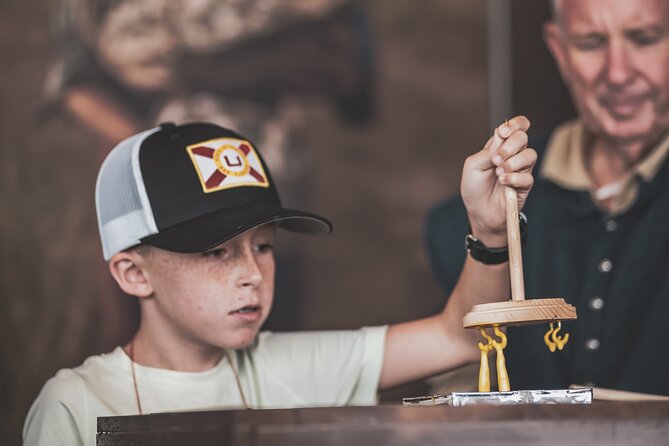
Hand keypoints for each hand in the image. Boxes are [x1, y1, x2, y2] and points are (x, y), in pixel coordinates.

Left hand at [460, 116, 536, 246]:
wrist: (479, 212)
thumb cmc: (474, 188)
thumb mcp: (472, 166)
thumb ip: (487, 150)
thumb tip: (501, 135)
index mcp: (499, 146)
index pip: (516, 127)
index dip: (515, 124)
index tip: (503, 132)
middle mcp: (513, 155)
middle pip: (523, 137)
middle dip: (510, 145)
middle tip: (496, 159)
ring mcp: (521, 170)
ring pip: (530, 155)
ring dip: (513, 162)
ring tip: (499, 173)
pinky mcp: (525, 186)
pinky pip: (527, 177)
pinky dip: (513, 178)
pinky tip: (503, 182)